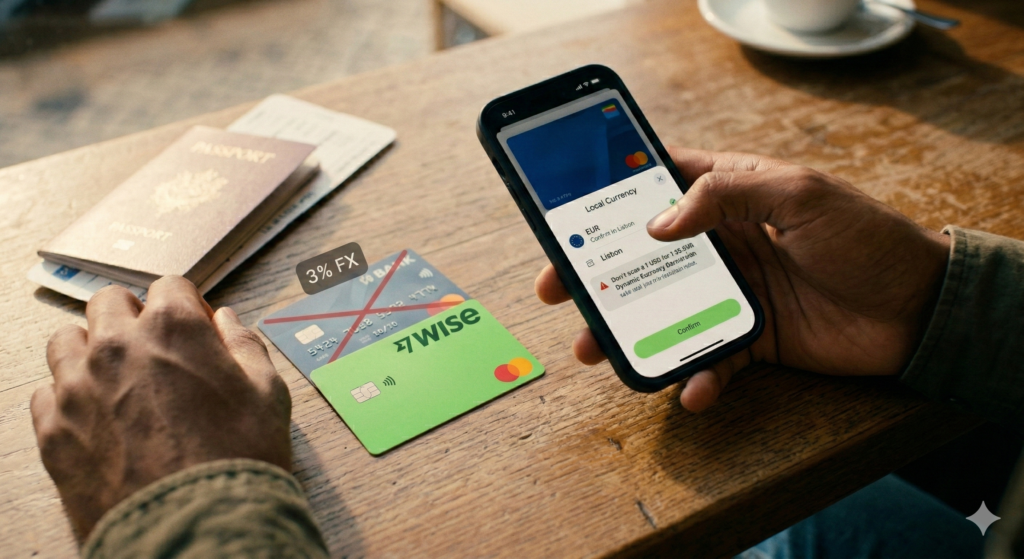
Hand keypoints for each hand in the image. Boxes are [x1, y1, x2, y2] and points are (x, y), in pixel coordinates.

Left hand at [30, 276, 290, 540]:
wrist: (194, 526)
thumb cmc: (237, 460)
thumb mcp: (267, 394)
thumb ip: (245, 346)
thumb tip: (229, 321)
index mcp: (174, 327)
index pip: (170, 286)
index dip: (187, 306)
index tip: (195, 330)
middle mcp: (118, 345)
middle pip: (109, 302)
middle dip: (133, 316)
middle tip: (155, 349)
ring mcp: (77, 387)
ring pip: (66, 340)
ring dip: (91, 350)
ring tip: (118, 380)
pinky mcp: (53, 430)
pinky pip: (47, 394)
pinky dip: (68, 398)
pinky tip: (96, 418)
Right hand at [536, 148, 949, 411]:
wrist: (919, 309)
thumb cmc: (865, 237)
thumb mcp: (800, 195)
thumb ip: (728, 194)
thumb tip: (659, 224)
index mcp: (733, 195)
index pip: (660, 185)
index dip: (612, 196)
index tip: (569, 214)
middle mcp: (724, 243)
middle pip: (645, 257)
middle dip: (599, 274)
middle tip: (557, 289)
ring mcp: (734, 292)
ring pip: (664, 311)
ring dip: (628, 330)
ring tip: (594, 349)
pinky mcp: (752, 338)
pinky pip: (709, 358)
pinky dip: (695, 377)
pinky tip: (690, 390)